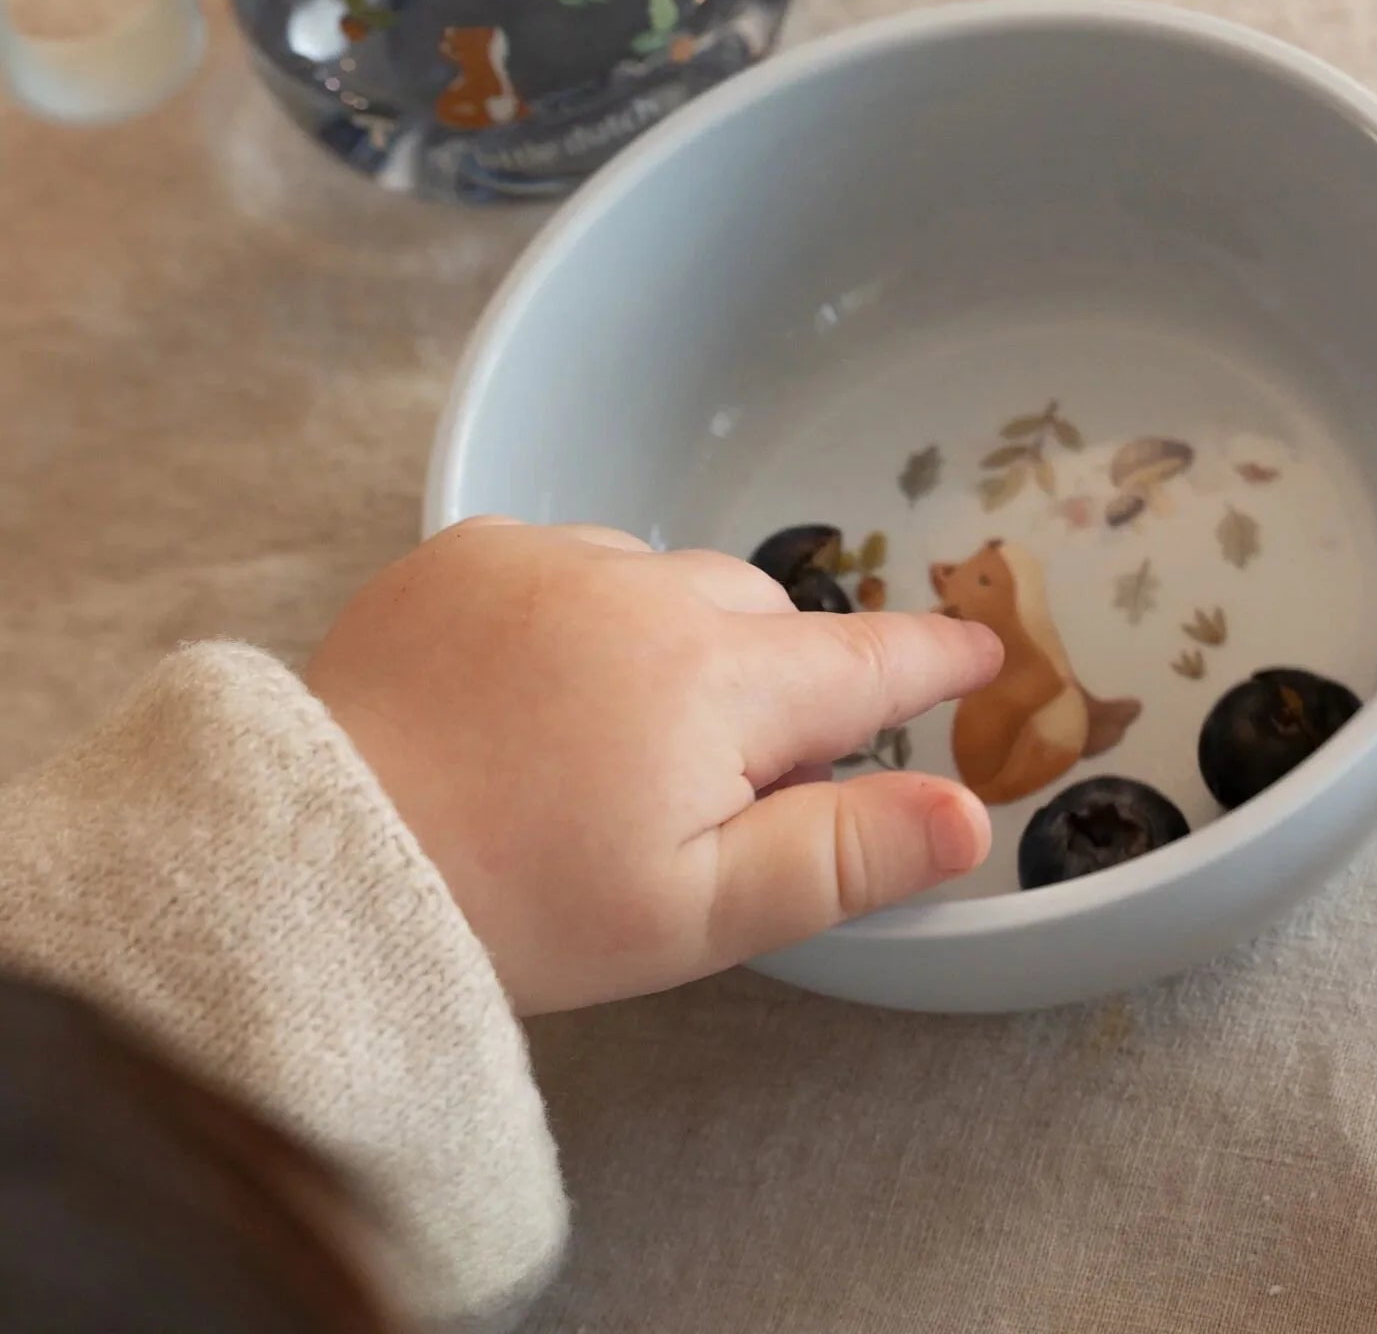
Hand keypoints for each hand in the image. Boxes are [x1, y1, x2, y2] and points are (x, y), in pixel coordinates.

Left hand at [306, 519, 1001, 1013]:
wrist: (312, 863)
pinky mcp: (470, 548)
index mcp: (720, 680)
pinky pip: (572, 561)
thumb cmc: (521, 907)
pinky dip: (581, 611)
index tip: (980, 646)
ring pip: (667, 582)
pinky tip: (531, 689)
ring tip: (603, 738)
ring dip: (671, 639)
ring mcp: (553, 555)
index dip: (930, 657)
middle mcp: (648, 588)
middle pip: (762, 620)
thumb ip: (846, 854)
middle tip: (711, 781)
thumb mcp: (700, 912)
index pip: (863, 660)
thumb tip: (969, 811)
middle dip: (767, 681)